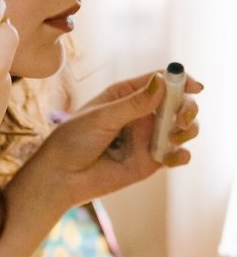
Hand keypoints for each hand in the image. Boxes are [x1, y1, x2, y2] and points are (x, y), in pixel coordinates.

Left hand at [35, 71, 202, 206]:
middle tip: (181, 119)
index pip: (159, 81)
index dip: (179, 79)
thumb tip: (162, 81)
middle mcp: (140, 114)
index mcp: (125, 95)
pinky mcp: (151, 161)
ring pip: (182, 128)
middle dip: (188, 107)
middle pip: (177, 103)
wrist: (61, 176)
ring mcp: (147, 137)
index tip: (194, 86)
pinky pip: (177, 154)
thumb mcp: (101, 118)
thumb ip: (133, 104)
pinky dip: (181, 154)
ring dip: (188, 129)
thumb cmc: (72, 141)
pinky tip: (171, 157)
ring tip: (174, 137)